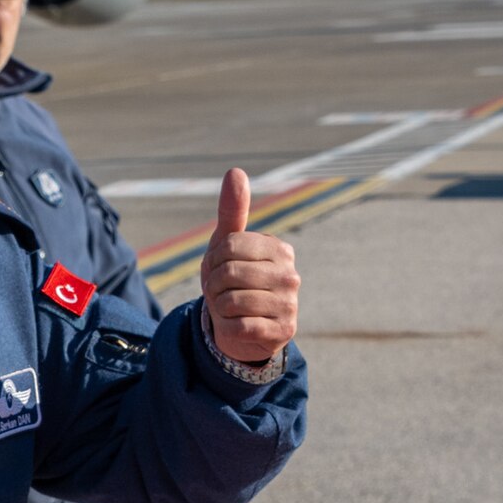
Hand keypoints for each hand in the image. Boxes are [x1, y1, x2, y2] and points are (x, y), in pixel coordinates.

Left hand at [201, 169, 299, 364]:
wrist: (242, 328)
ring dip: (219, 308)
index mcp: (280, 249)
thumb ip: (232, 210)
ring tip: (229, 308)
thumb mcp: (228, 245)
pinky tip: (238, 326)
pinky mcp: (283, 332)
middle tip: (220, 291)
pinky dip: (227, 328)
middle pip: (228, 273)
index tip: (219, 268)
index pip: (229, 246)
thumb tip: (235, 171)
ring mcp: (290, 304)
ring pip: (231, 301)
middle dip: (212, 285)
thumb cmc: (234, 280)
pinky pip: (238, 326)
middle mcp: (290, 275)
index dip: (213, 260)